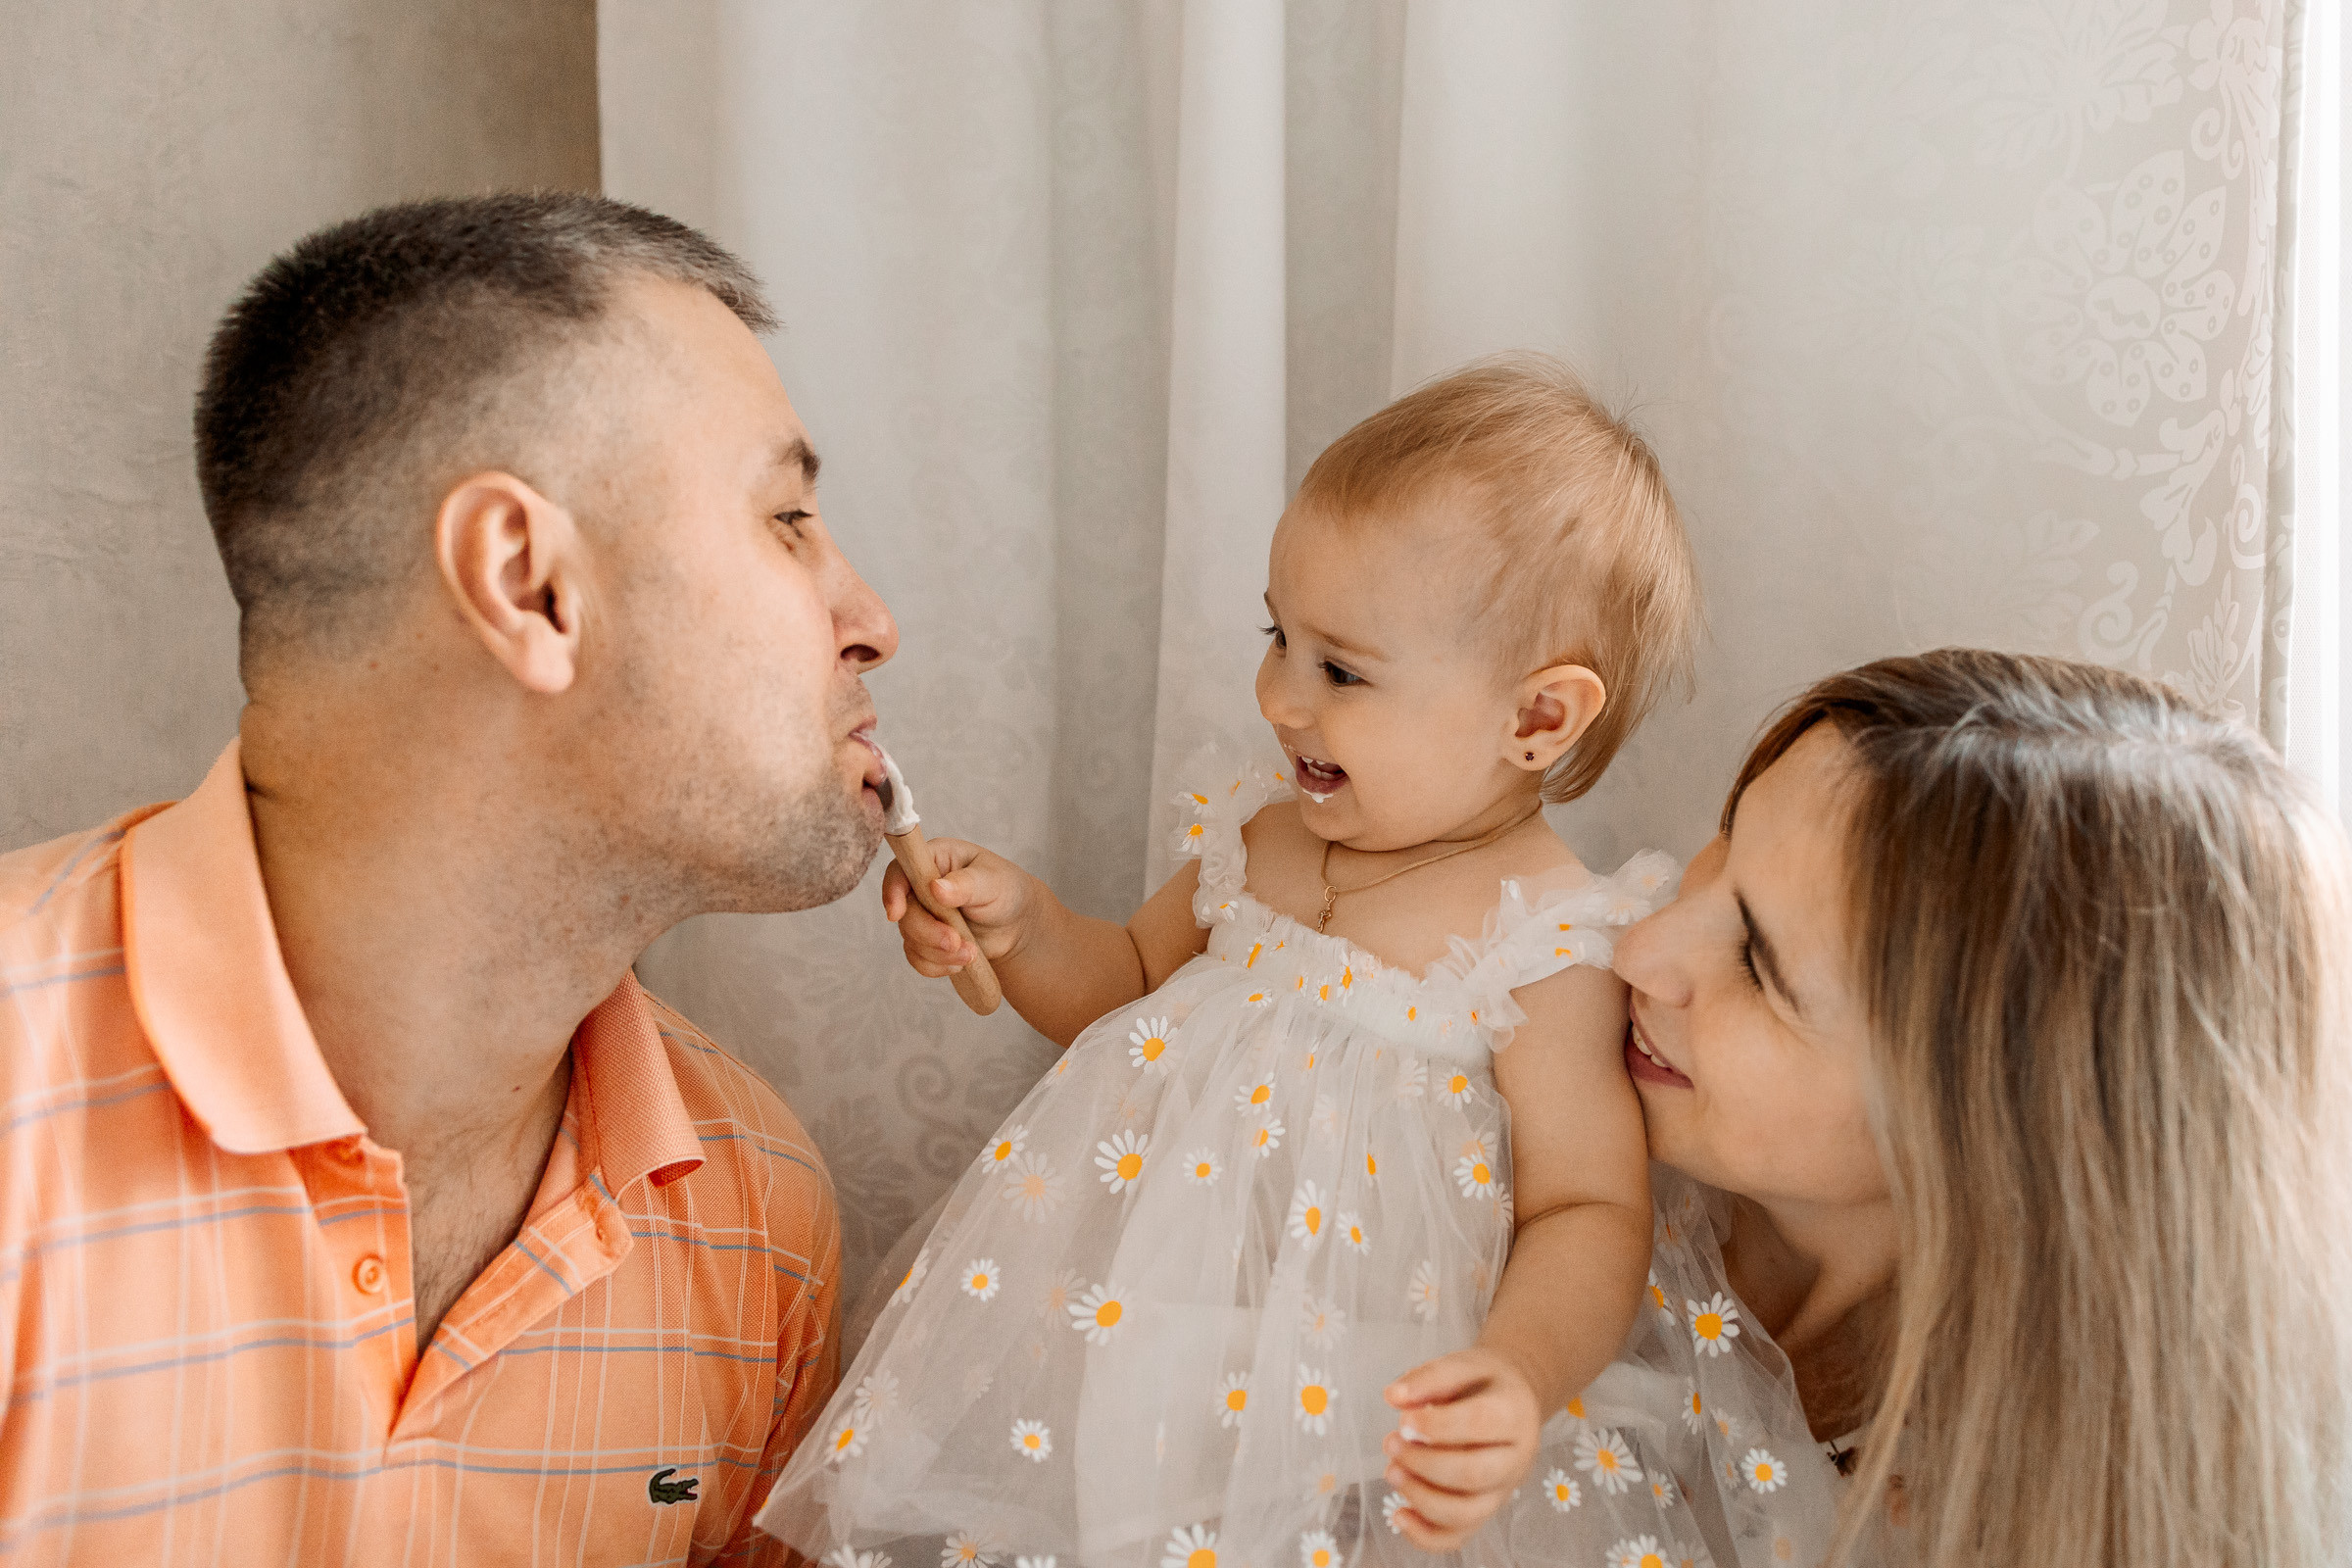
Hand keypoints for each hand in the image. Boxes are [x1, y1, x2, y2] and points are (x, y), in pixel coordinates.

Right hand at [881, 839, 1034, 976]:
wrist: (1016, 924)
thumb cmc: (1005, 891)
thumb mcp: (992, 882)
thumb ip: (965, 884)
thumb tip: (936, 888)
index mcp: (934, 859)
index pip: (900, 870)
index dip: (893, 891)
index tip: (897, 914)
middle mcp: (921, 887)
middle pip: (905, 912)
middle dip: (928, 932)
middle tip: (955, 942)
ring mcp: (922, 915)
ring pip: (911, 939)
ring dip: (938, 953)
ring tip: (971, 954)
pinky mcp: (926, 940)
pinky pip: (918, 958)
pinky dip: (937, 965)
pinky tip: (960, 963)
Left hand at [1380, 1346, 1543, 1552]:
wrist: (1511, 1401)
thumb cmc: (1482, 1383)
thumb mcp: (1462, 1364)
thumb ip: (1429, 1377)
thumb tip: (1393, 1397)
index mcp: (1514, 1413)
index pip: (1479, 1424)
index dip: (1437, 1425)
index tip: (1403, 1418)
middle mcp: (1516, 1459)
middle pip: (1472, 1474)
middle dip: (1423, 1463)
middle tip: (1390, 1442)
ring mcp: (1502, 1491)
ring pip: (1466, 1513)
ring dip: (1420, 1497)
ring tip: (1391, 1471)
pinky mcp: (1485, 1511)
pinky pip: (1458, 1537)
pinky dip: (1425, 1536)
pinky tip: (1399, 1515)